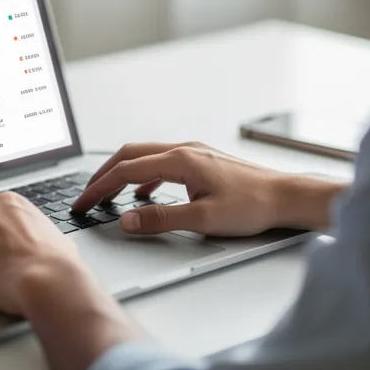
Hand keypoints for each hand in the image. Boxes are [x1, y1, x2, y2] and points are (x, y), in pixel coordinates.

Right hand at [72, 142, 343, 235]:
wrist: (286, 196)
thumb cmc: (253, 206)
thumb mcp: (203, 219)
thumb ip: (161, 219)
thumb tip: (127, 220)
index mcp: (180, 160)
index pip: (126, 170)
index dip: (99, 188)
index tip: (83, 203)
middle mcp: (184, 150)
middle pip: (130, 155)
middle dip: (103, 176)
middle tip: (86, 196)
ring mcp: (194, 153)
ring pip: (145, 156)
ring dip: (122, 173)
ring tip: (107, 194)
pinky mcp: (202, 160)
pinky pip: (161, 162)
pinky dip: (144, 175)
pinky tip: (145, 193)